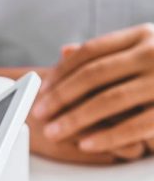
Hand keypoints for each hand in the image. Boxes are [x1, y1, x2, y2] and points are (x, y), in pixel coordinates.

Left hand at [32, 24, 153, 159]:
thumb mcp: (143, 49)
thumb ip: (108, 53)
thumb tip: (64, 52)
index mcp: (142, 35)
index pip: (89, 52)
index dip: (60, 73)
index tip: (40, 92)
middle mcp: (153, 53)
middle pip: (93, 75)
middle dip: (60, 97)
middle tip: (39, 115)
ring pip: (109, 100)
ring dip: (75, 119)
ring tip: (54, 132)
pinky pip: (135, 125)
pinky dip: (107, 136)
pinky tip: (85, 144)